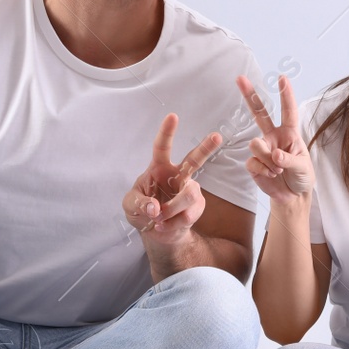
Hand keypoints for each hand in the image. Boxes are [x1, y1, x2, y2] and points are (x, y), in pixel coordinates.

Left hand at [123, 114, 221, 244]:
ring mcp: (189, 190)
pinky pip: (190, 214)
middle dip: (206, 147)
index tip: (173, 116)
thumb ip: (138, 204)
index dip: (167, 132)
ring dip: (171, 211)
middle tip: (217, 136)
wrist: (156, 232)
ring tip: (159, 219)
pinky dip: (173, 224)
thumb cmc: (142, 211)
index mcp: (159, 167)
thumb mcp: (130, 206)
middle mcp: (177, 175)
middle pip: (195, 159)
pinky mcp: (197, 206)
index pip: (162, 147)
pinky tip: (166, 225)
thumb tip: (154, 208)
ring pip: (189, 195)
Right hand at [236, 74, 313, 203]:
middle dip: (249, 95)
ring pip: (256, 145)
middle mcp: (273, 137)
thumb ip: (290, 160)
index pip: (288, 111)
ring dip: (268, 160)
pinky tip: (271, 175)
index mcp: (289, 133)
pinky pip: (253, 162)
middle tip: (240, 78)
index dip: (286, 95)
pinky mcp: (253, 163)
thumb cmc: (302, 176)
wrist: (292, 196)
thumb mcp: (303, 167)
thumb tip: (275, 155)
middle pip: (259, 113)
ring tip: (278, 170)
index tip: (282, 78)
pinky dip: (263, 170)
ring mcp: (262, 149)